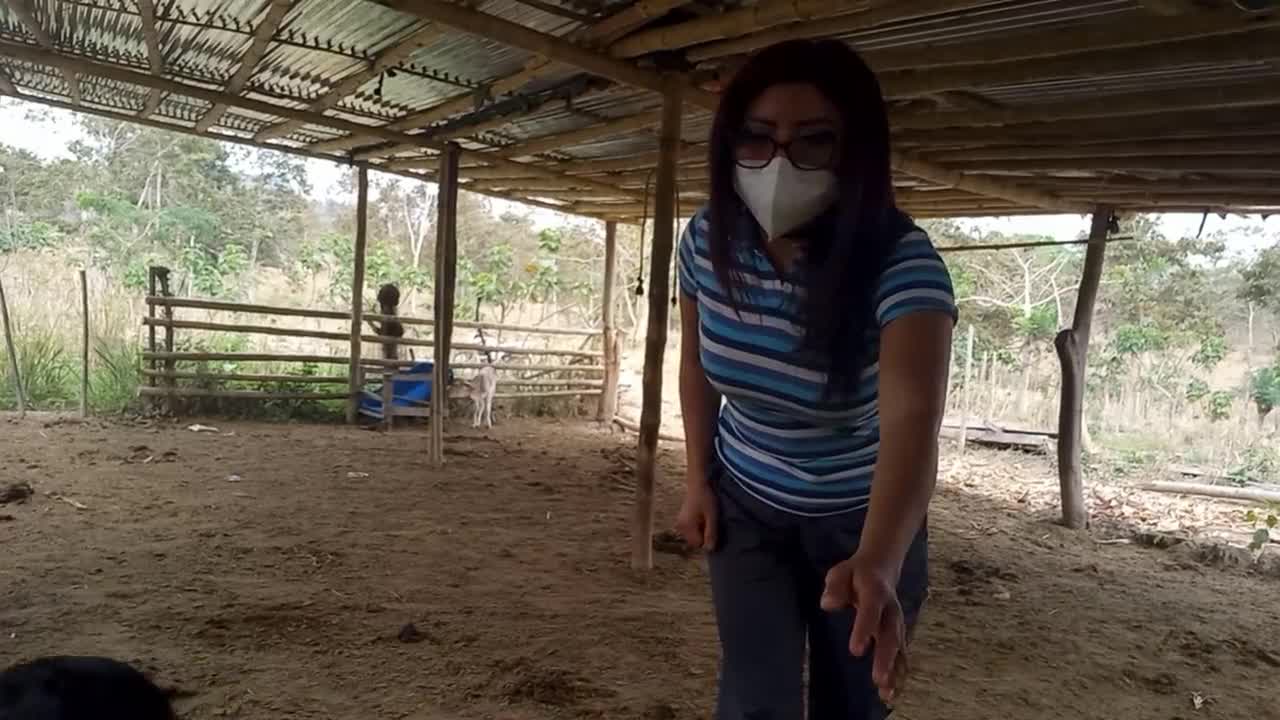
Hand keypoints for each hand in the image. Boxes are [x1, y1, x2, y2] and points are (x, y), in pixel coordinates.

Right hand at [675, 479, 717, 550]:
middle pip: (694, 541)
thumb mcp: (712, 517)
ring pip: (692, 536)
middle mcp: (680, 526)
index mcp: (687, 527)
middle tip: (710, 522)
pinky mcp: (682, 519)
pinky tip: (701, 516)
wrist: (698, 483)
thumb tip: (710, 550)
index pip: (698, 544)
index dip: (707, 538)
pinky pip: (690, 530)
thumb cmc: (706, 499)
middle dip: (703, 536)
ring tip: (706, 518)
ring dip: (700, 531)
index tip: (713, 528)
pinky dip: (697, 527)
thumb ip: (711, 533)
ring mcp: (680, 522)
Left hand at [820, 554, 907, 703]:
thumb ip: (835, 587)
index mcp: (875, 592)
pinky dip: (898, 673)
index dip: (864, 630)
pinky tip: (892, 692)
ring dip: (895, 671)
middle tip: (878, 679)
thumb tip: (828, 604)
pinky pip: (901, 654)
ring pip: (898, 648)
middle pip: (890, 634)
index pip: (870, 612)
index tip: (856, 650)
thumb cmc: (855, 574)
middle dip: (885, 658)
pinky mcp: (898, 633)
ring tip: (887, 693)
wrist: (882, 567)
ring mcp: (897, 622)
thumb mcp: (840, 572)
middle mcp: (891, 609)